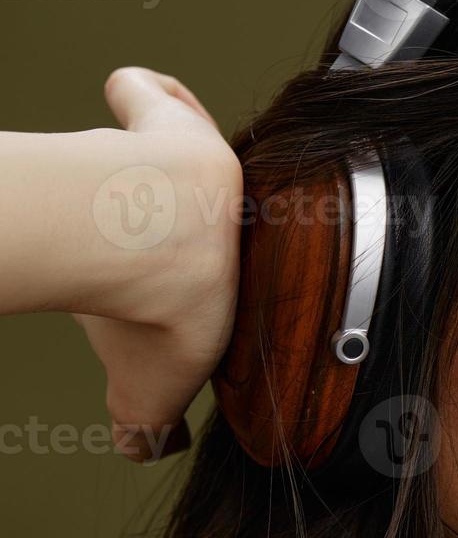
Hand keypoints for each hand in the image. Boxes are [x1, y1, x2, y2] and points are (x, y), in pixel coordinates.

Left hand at [72, 67, 241, 461]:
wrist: (154, 244)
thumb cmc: (173, 304)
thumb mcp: (155, 384)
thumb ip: (149, 419)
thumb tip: (144, 447)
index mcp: (239, 262)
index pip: (251, 258)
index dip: (233, 253)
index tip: (228, 256)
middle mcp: (228, 207)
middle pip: (229, 193)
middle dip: (210, 190)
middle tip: (194, 198)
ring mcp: (194, 160)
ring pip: (193, 138)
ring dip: (169, 136)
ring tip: (147, 141)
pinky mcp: (159, 117)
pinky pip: (147, 90)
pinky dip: (139, 90)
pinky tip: (126, 91)